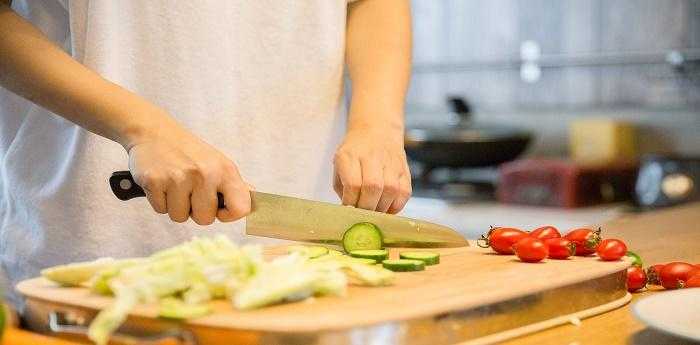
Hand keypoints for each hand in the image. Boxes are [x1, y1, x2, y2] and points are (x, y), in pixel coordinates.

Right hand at [128, 122, 250, 224]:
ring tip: (175, 185)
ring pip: (180, 217)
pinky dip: (160, 200)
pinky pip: (160, 210)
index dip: (229, 215)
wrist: (155, 132)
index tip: (219, 208)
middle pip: (205, 220)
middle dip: (196, 211)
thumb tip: (255, 202)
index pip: (241, 208)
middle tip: (190, 191)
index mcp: (225, 170)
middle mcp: (205, 173)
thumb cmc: (190, 152)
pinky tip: (162, 182)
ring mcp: (178, 177)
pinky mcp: (154, 181)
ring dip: (176, 206)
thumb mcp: (218, 163)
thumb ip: (235, 185)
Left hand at [333, 128, 411, 213]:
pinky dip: (395, 206)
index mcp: (351, 155)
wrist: (377, 130)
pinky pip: (404, 193)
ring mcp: (391, 162)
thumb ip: (342, 188)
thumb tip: (349, 211)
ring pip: (390, 190)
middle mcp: (372, 156)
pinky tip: (386, 207)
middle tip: (362, 215)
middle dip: (367, 207)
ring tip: (374, 211)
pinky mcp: (404, 170)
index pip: (353, 184)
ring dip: (381, 208)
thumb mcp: (339, 164)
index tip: (349, 209)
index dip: (351, 201)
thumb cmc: (354, 153)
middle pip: (373, 187)